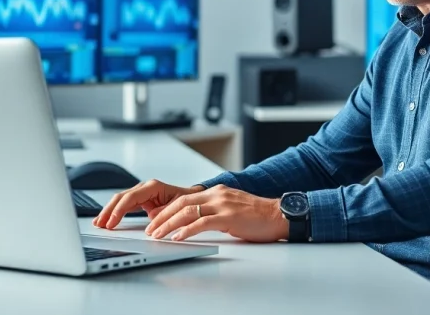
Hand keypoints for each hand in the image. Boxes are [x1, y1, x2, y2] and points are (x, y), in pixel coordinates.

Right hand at [93, 179, 204, 229]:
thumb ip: (164, 211)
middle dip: (108, 211)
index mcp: (153, 187)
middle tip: (100, 224)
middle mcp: (145, 188)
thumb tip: (152, 216)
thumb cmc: (187, 201)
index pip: (130, 198)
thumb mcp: (179, 207)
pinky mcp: (140, 200)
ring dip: (108, 211)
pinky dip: (114, 212)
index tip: (112, 222)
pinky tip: (107, 220)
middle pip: (121, 198)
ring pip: (119, 200)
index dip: (119, 210)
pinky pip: (124, 205)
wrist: (192, 198)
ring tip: (98, 223)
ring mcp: (141, 193)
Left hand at [145, 184, 286, 242]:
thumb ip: (214, 211)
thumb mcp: (231, 208)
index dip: (167, 209)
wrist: (278, 215)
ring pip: (188, 211)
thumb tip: (196, 222)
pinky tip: (178, 237)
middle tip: (151, 229)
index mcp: (216, 192)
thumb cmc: (257, 216)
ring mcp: (223, 204)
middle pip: (181, 203)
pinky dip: (186, 230)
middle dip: (162, 216)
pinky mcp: (229, 217)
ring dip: (169, 224)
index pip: (184, 198)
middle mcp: (217, 194)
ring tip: (158, 234)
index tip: (155, 219)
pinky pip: (202, 222)